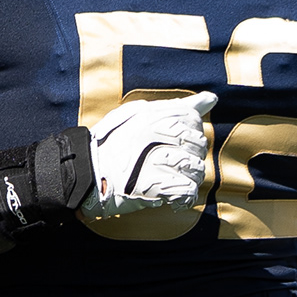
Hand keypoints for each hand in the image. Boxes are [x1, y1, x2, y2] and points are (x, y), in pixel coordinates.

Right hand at [83, 91, 215, 222]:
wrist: (85, 174)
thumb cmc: (113, 146)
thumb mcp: (138, 116)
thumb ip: (176, 108)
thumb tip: (211, 98)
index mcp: (150, 115)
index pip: (192, 120)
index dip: (191, 135)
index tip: (175, 145)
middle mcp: (153, 132)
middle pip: (197, 144)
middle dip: (192, 158)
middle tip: (172, 166)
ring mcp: (152, 158)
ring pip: (195, 169)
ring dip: (188, 180)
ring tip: (171, 182)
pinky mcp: (152, 185)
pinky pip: (187, 190)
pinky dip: (183, 198)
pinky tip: (172, 198)